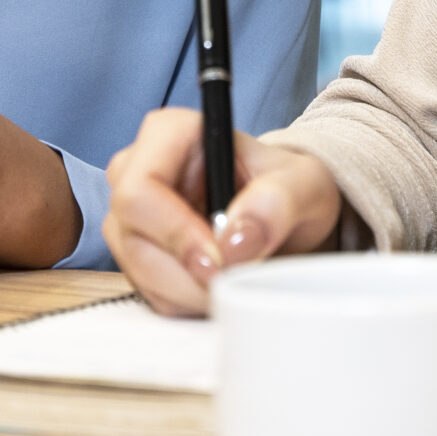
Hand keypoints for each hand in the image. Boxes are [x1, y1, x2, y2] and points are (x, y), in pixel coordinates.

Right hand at [104, 107, 344, 315]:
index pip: (140, 188)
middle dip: (186, 272)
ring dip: (188, 292)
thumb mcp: (305, 185)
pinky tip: (217, 287)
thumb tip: (234, 240)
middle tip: (233, 282)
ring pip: (136, 268)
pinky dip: (185, 302)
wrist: (289, 217)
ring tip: (235, 282)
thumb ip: (277, 202)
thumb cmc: (290, 189)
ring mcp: (132, 213)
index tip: (219, 261)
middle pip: (131, 233)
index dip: (175, 232)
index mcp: (172, 133)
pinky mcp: (137, 251)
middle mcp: (139, 168)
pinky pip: (147, 290)